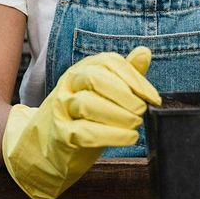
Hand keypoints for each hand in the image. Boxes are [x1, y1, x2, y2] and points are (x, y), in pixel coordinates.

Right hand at [2, 46, 160, 198]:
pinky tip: (128, 137)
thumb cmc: (83, 117)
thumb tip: (145, 52)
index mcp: (83, 69)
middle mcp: (70, 84)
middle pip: (95, 78)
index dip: (135, 79)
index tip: (153, 98)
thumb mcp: (105, 92)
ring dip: (118, 115)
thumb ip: (125, 73)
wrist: (46, 147)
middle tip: (141, 110)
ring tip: (136, 125)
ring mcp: (62, 108)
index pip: (109, 63)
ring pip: (88, 104)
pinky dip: (111, 135)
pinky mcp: (60, 134)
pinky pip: (83, 132)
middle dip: (124, 94)